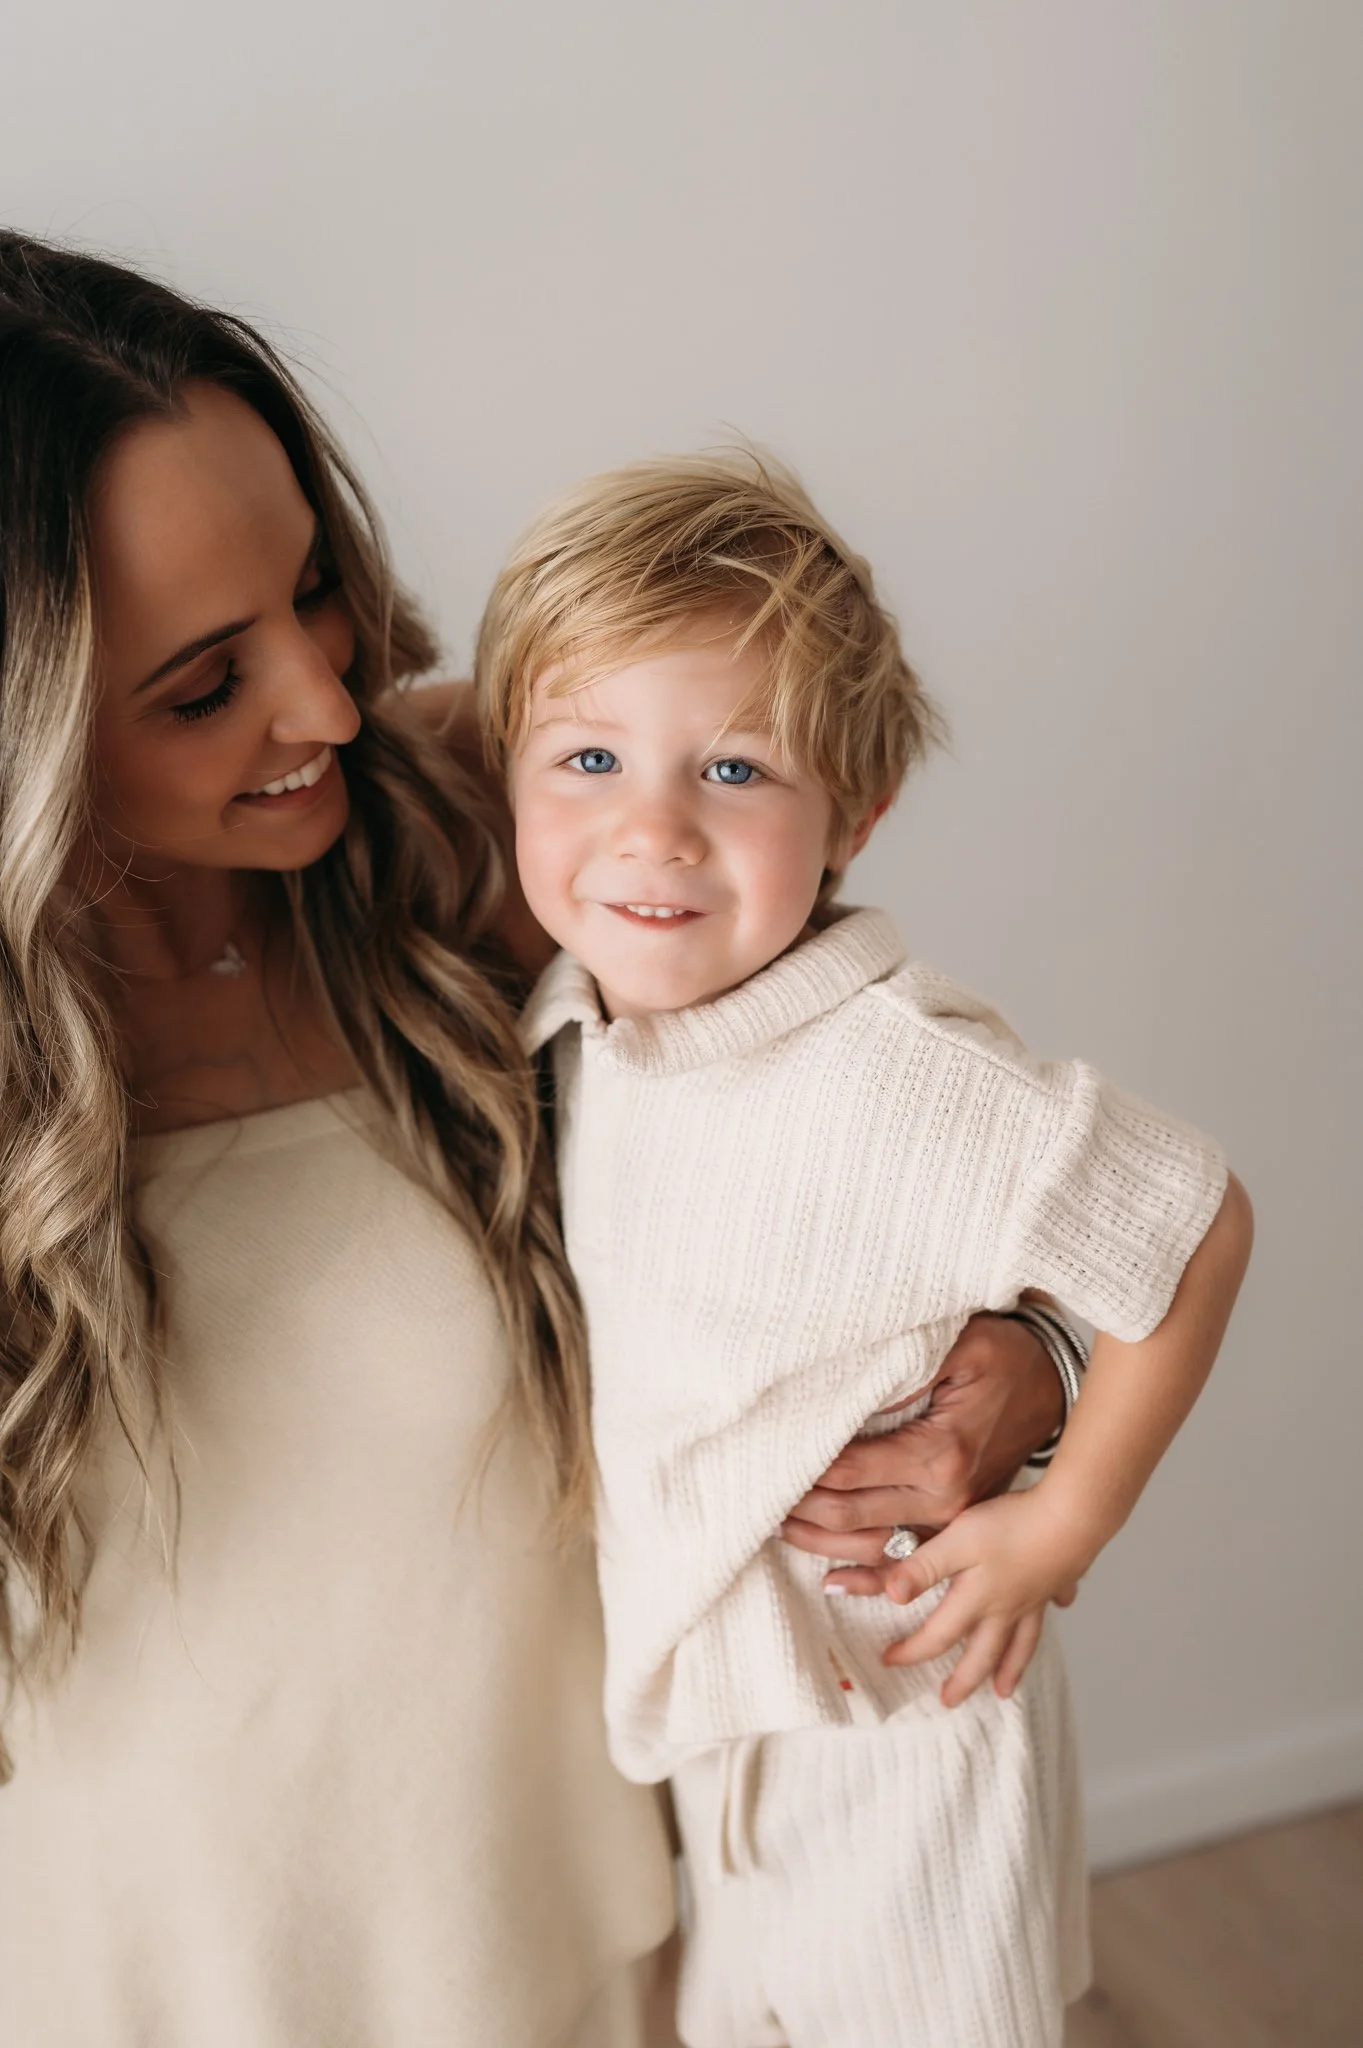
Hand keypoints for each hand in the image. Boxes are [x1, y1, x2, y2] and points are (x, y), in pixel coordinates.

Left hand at [779, 1311, 1064, 1592]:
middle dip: (800, 1508)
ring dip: (822, 1543)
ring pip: (872, 1546)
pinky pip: (907, 1563)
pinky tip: (834, 1580)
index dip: (803, 1469)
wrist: (1056, 1383)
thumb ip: (904, 1371)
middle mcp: (945, 1498)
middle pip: (850, 1514)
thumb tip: (848, 1395)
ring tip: (781, 1530)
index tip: (766, 1459)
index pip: (847, 1470)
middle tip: (758, 1497)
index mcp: (938, 1453)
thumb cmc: (1006, 1357)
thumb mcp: (960, 1347)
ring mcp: (954, 1520)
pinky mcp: (958, 1525)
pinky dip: (868, 1578)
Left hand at [879, 1489, 1089, 1705]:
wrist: (1071, 1518)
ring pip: (1020, 1643)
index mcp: (977, 1601)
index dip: (912, 1651)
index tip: (890, 1660)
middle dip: (963, 1681)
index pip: (938, 1636)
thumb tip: (891, 1597)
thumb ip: (924, 1568)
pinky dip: (1051, 1614)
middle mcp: (1007, 1609)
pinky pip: (1051, 1608)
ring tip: (1004, 1691)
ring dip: (1010, 1669)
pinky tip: (1059, 1609)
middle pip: (982, 1655)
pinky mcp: (1057, 1580)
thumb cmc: (1011, 1527)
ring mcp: (1035, 1598)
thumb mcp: (956, 1542)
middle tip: (949, 1702)